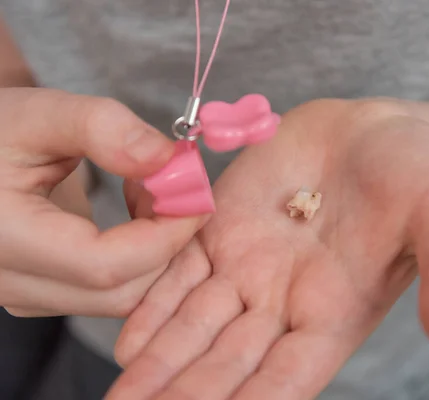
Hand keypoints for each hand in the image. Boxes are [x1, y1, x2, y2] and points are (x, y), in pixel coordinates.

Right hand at [0, 88, 205, 317]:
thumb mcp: (39, 113)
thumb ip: (102, 127)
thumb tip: (166, 159)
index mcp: (2, 239)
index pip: (104, 265)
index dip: (165, 235)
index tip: (196, 195)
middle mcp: (8, 282)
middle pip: (121, 292)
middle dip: (167, 242)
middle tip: (177, 187)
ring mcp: (25, 295)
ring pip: (120, 297)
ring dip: (156, 248)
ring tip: (149, 190)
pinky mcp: (42, 293)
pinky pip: (109, 291)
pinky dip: (139, 255)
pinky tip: (134, 208)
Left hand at [108, 99, 428, 399]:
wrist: (372, 128)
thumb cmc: (420, 173)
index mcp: (336, 314)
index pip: (287, 377)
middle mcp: (285, 303)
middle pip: (229, 363)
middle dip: (188, 395)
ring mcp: (249, 266)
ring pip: (196, 325)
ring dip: (160, 363)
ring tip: (123, 396)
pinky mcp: (221, 228)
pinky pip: (181, 273)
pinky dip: (155, 305)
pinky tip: (126, 340)